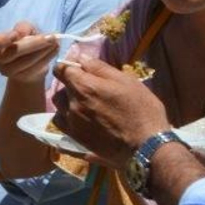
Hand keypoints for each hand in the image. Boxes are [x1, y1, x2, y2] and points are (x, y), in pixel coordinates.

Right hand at [0, 21, 60, 83]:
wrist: (31, 59)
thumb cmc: (24, 40)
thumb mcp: (23, 29)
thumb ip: (22, 27)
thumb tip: (21, 34)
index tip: (15, 34)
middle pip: (11, 54)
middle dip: (32, 44)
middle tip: (50, 37)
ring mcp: (8, 72)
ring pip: (25, 62)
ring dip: (43, 51)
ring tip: (55, 41)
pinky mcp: (21, 78)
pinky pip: (34, 68)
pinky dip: (46, 58)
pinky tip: (55, 49)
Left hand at [52, 57, 169, 166]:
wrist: (146, 146)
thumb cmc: (142, 110)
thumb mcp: (127, 81)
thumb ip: (100, 68)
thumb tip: (81, 57)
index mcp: (84, 87)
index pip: (61, 70)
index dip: (68, 66)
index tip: (77, 69)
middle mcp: (72, 105)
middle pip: (60, 90)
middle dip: (71, 86)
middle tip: (90, 89)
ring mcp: (71, 124)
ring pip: (59, 107)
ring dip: (67, 102)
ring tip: (86, 105)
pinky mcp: (75, 139)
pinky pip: (61, 124)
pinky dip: (66, 119)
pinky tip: (80, 120)